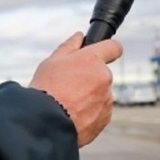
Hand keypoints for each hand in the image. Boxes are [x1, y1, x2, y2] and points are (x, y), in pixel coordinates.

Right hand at [29, 32, 122, 147]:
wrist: (47, 123)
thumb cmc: (46, 89)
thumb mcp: (51, 62)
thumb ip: (69, 47)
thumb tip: (79, 36)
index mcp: (93, 60)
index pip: (113, 47)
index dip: (107, 50)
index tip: (102, 54)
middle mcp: (104, 77)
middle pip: (101, 74)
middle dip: (89, 79)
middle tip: (68, 87)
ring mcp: (107, 99)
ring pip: (100, 94)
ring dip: (89, 97)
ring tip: (67, 105)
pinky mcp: (105, 118)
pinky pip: (99, 112)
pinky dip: (89, 113)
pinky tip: (72, 116)